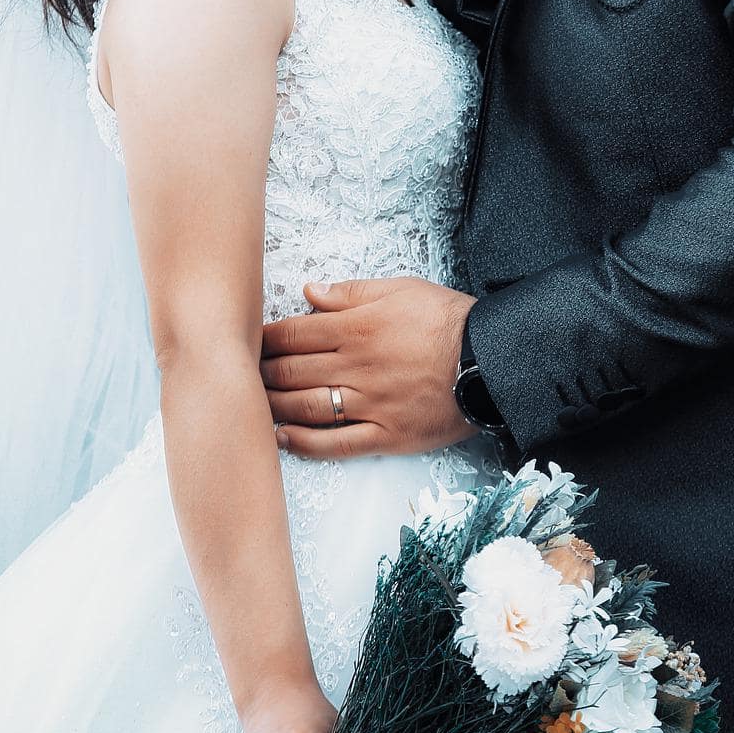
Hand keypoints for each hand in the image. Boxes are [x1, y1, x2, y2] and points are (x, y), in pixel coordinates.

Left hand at [262, 277, 477, 459]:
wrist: (491, 360)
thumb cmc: (447, 320)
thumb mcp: (400, 289)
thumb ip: (350, 292)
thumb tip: (309, 292)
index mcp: (355, 329)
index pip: (293, 334)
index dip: (264, 339)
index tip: (246, 341)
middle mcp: (355, 368)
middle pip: (292, 371)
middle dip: (261, 373)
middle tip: (242, 374)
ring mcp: (370, 405)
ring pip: (307, 408)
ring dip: (274, 406)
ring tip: (254, 405)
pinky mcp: (387, 435)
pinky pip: (336, 443)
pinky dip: (304, 443)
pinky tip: (283, 439)